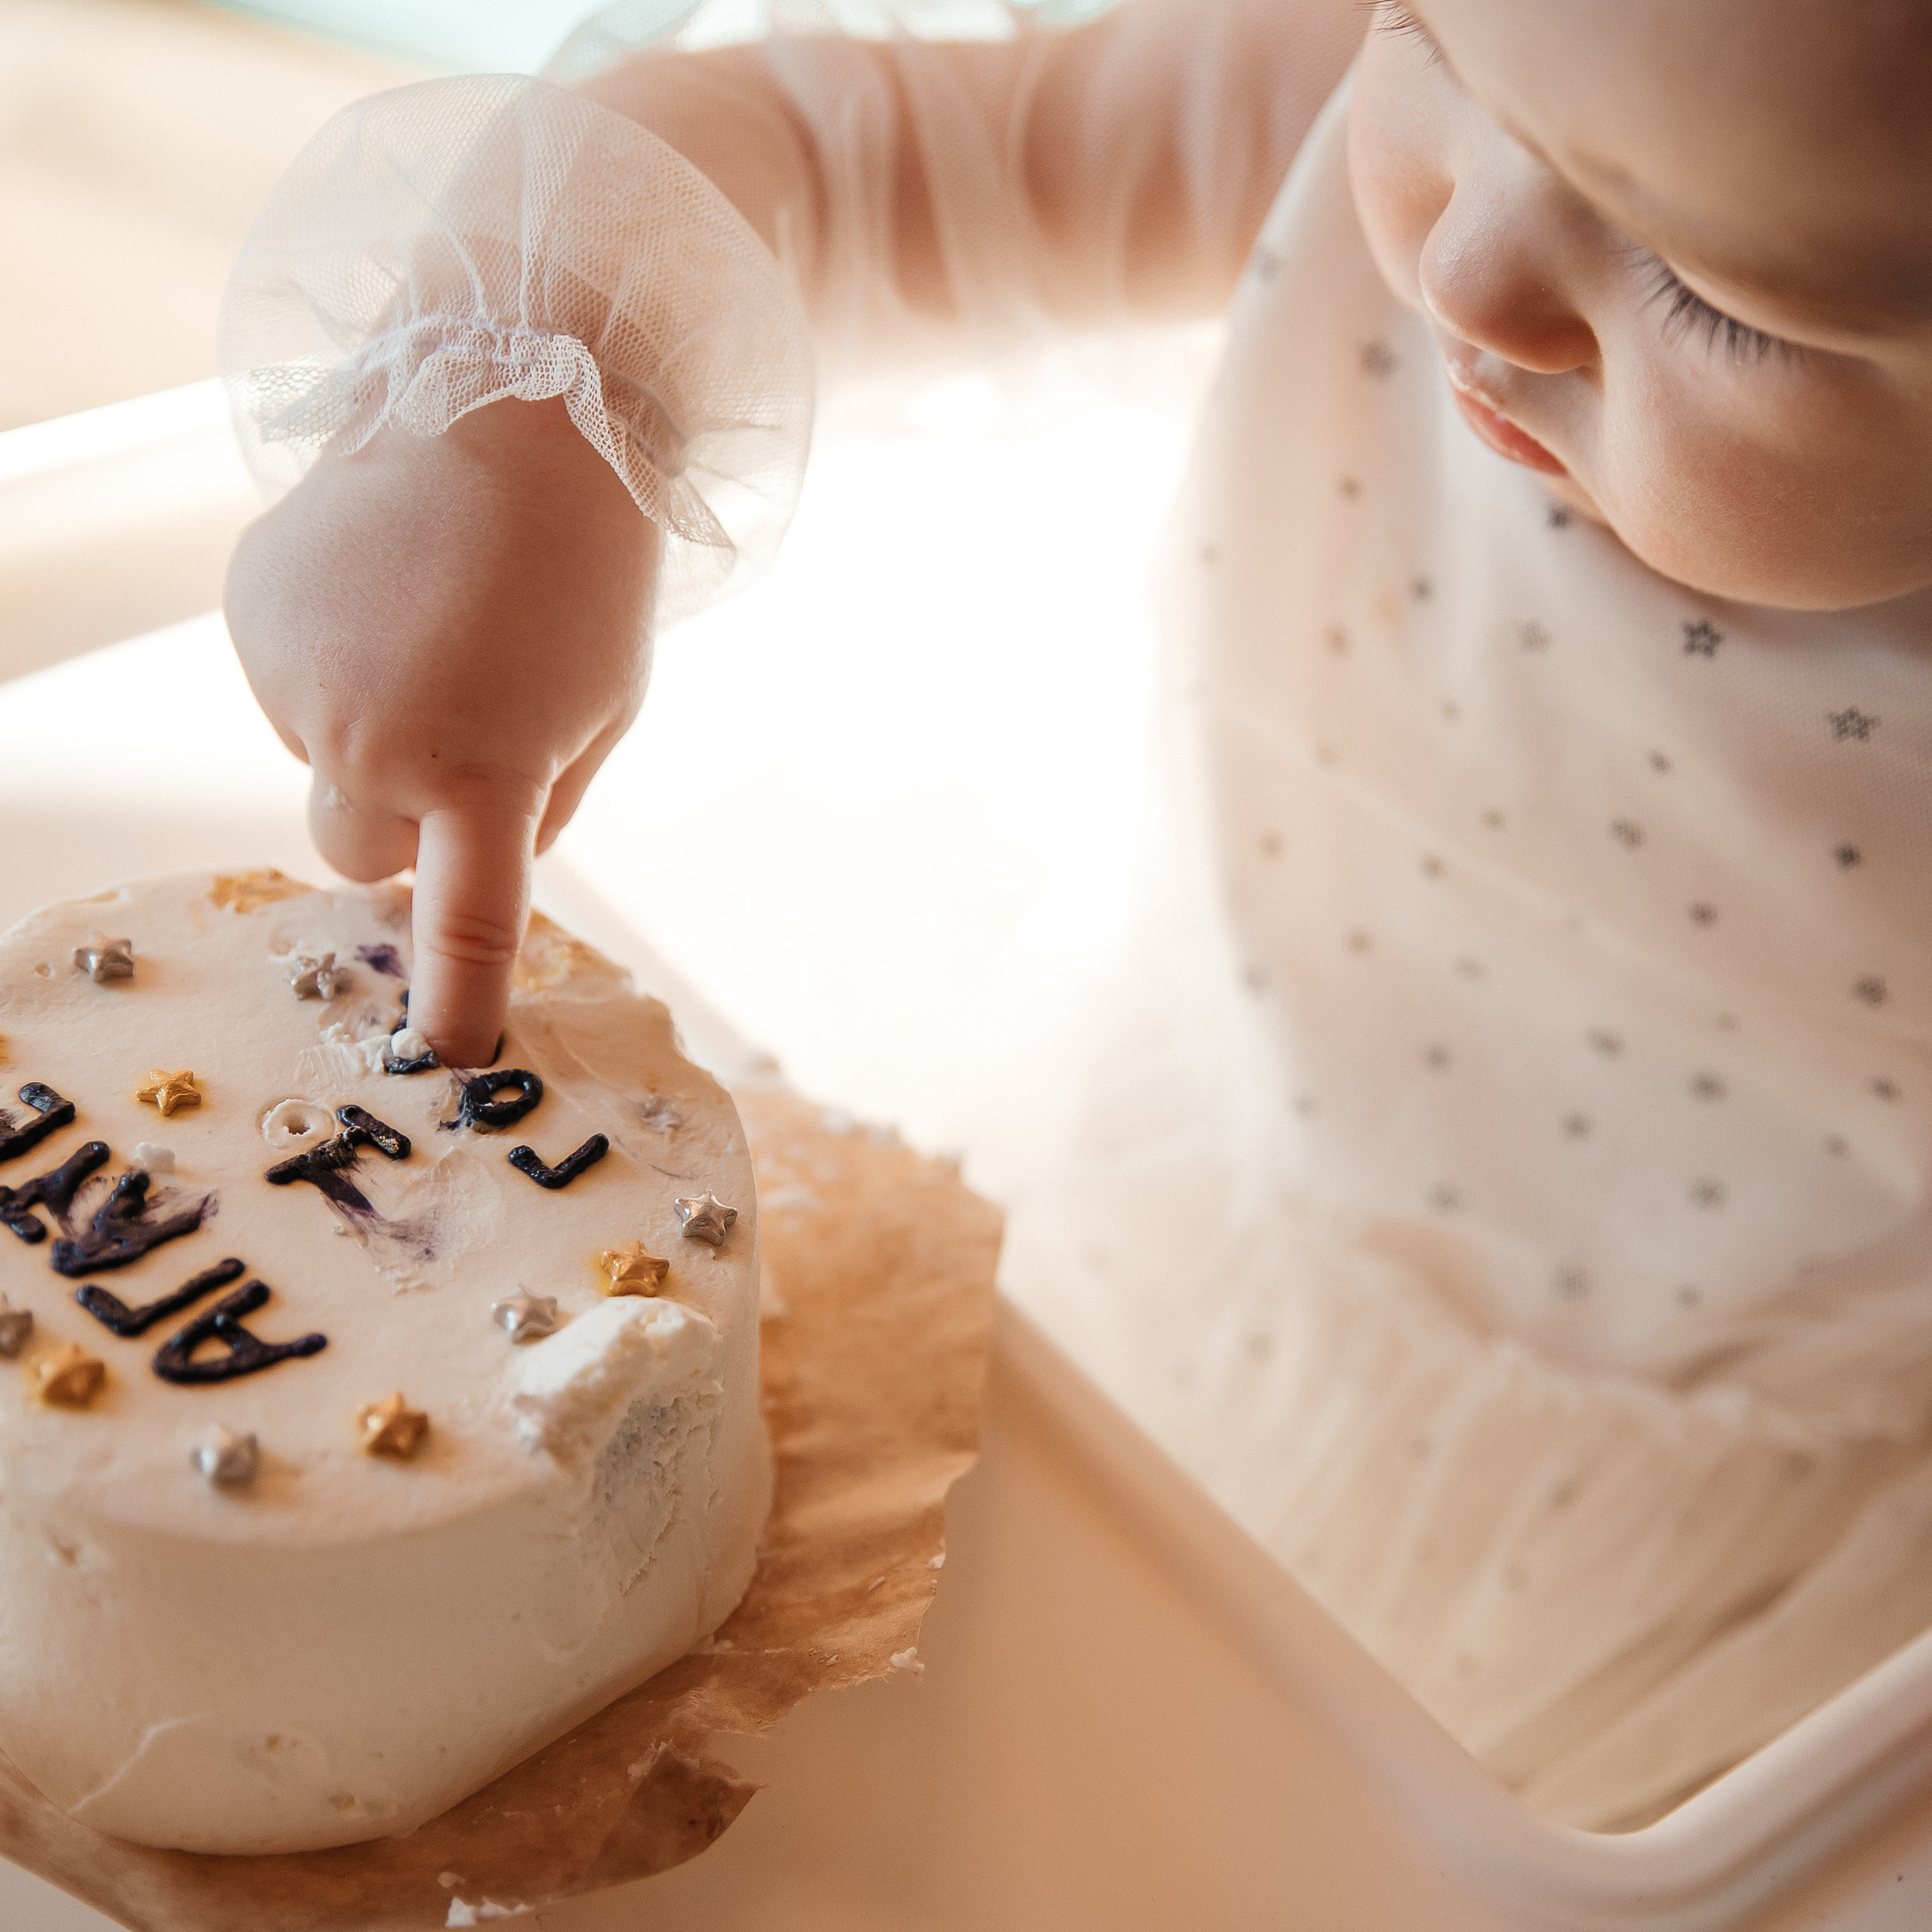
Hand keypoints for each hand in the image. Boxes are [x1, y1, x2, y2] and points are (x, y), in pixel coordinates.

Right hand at [225, 397, 657, 1065]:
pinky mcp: (251, 618)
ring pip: (322, 765)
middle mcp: (374, 737)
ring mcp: (297, 678)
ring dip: (369, 731)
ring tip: (431, 628)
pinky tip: (383, 592)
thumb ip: (535, 807)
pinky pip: (290, 691)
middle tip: (458, 740)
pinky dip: (331, 667)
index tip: (444, 1057)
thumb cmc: (585, 574)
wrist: (514, 403)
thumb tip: (460, 863)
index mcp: (484, 770)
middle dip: (400, 829)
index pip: (465, 923)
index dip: (453, 1001)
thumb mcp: (599, 710)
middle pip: (360, 856)